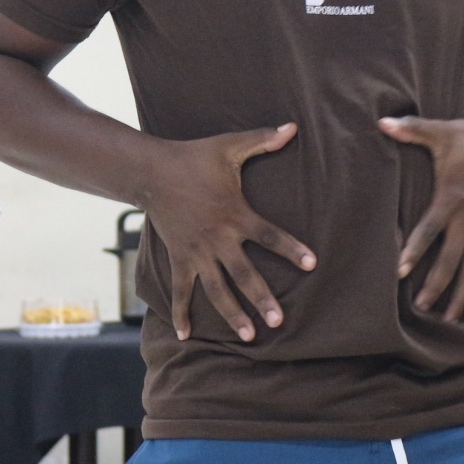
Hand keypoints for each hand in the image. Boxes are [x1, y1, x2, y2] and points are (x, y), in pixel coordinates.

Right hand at [143, 124, 314, 342]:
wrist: (152, 171)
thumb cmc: (194, 157)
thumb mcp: (230, 146)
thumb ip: (263, 139)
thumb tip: (293, 127)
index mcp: (236, 215)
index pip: (270, 236)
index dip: (291, 249)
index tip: (312, 264)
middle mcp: (218, 239)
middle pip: (244, 275)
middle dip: (262, 299)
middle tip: (279, 321)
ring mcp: (197, 252)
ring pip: (217, 290)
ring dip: (232, 314)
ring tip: (249, 336)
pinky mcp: (179, 258)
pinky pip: (181, 290)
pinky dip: (182, 313)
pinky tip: (186, 334)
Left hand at [380, 116, 463, 320]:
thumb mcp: (441, 132)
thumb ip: (411, 129)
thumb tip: (382, 121)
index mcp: (450, 200)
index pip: (428, 231)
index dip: (414, 251)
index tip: (400, 271)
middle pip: (450, 260)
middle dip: (435, 285)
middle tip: (421, 307)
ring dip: (461, 295)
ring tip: (449, 319)